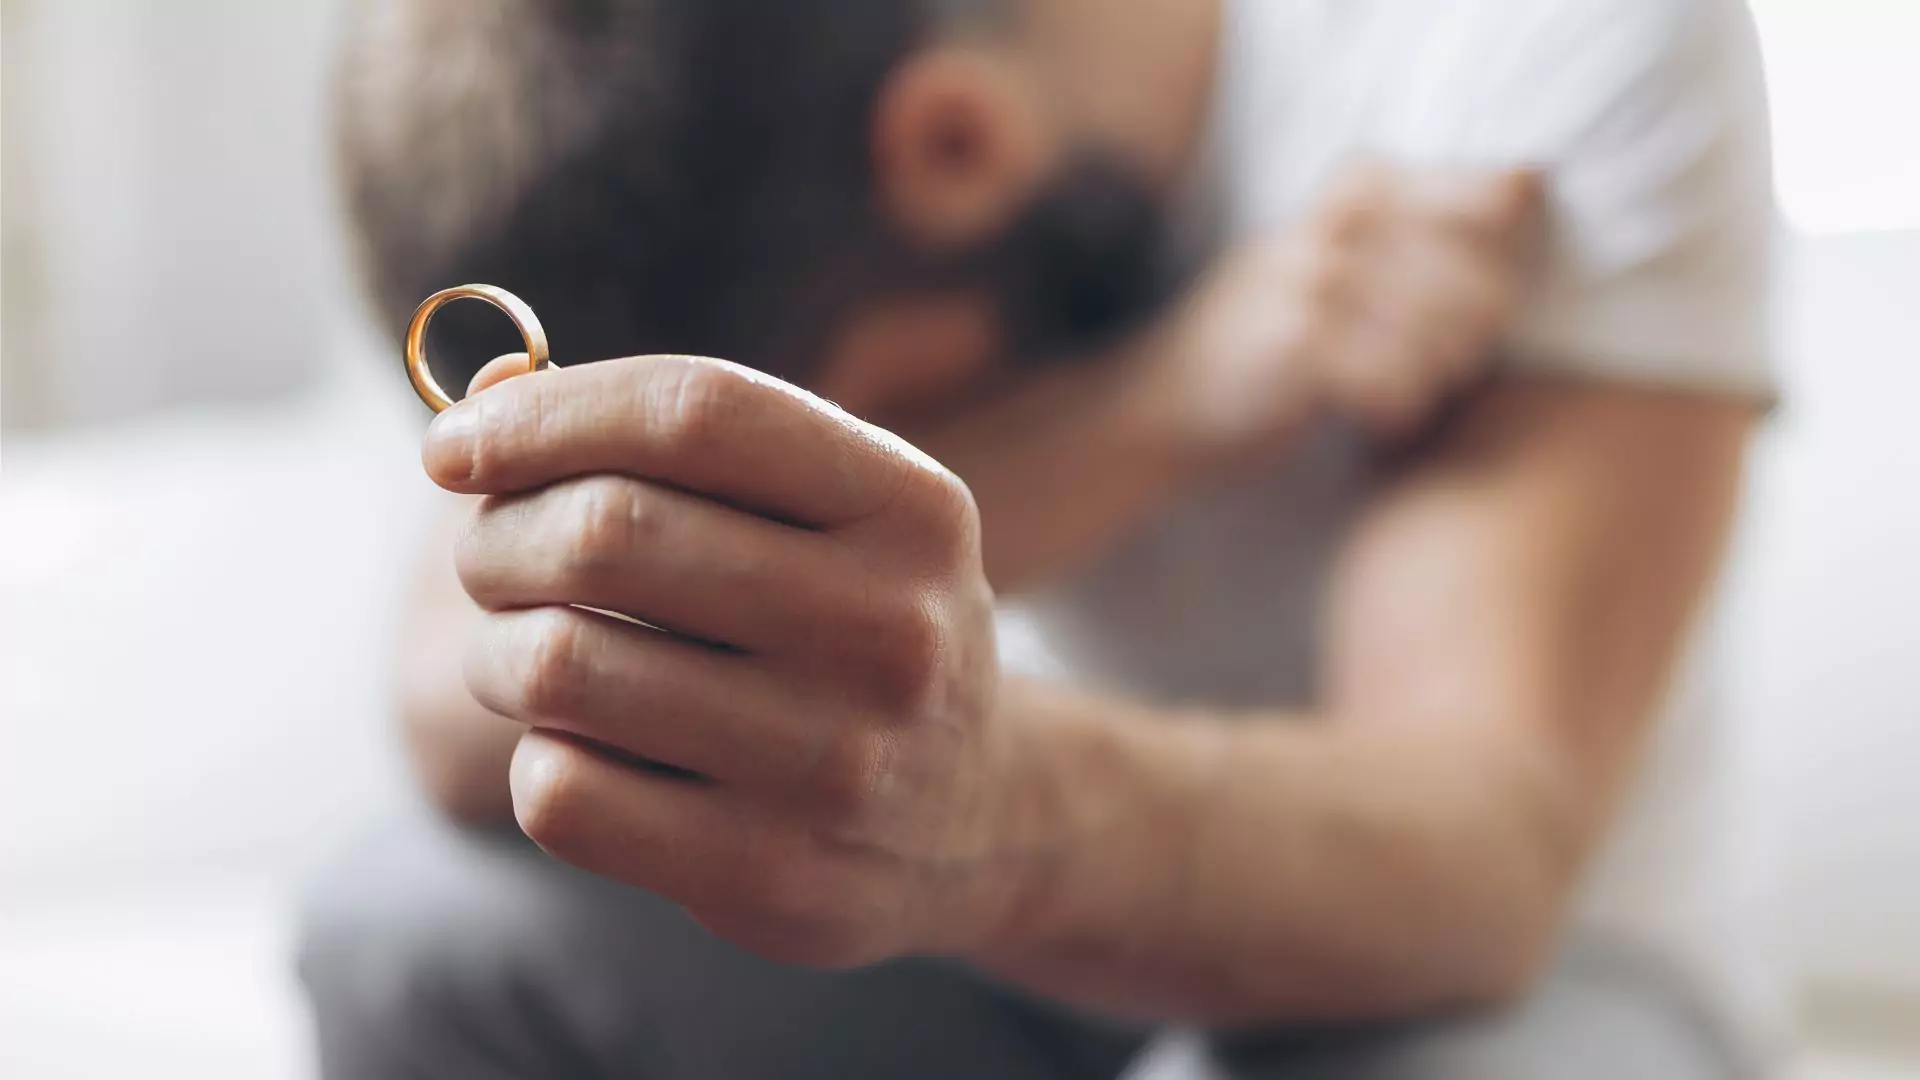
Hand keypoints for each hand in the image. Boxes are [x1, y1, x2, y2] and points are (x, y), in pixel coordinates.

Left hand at [424, 354, 1004, 966]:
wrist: (975, 822)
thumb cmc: (854, 631)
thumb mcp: (824, 516)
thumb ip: (673, 449)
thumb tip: (481, 401)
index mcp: (912, 509)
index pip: (695, 411)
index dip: (545, 413)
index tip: (454, 447)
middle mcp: (890, 629)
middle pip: (608, 531)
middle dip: (498, 536)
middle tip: (485, 559)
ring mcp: (834, 761)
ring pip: (560, 663)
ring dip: (495, 650)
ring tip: (518, 655)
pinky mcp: (770, 874)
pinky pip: (563, 793)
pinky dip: (538, 758)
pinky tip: (585, 751)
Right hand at [1155, 161, 1543, 447]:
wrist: (1166, 400)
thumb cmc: (1275, 335)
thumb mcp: (1336, 256)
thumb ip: (1416, 223)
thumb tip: (1525, 185)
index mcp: (1354, 185)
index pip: (1485, 203)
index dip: (1498, 266)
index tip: (1477, 311)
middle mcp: (1335, 221)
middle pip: (1469, 276)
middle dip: (1476, 334)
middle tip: (1454, 365)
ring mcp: (1311, 278)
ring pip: (1435, 332)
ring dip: (1438, 377)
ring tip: (1416, 391)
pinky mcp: (1295, 343)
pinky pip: (1392, 377)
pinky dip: (1399, 407)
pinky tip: (1382, 417)